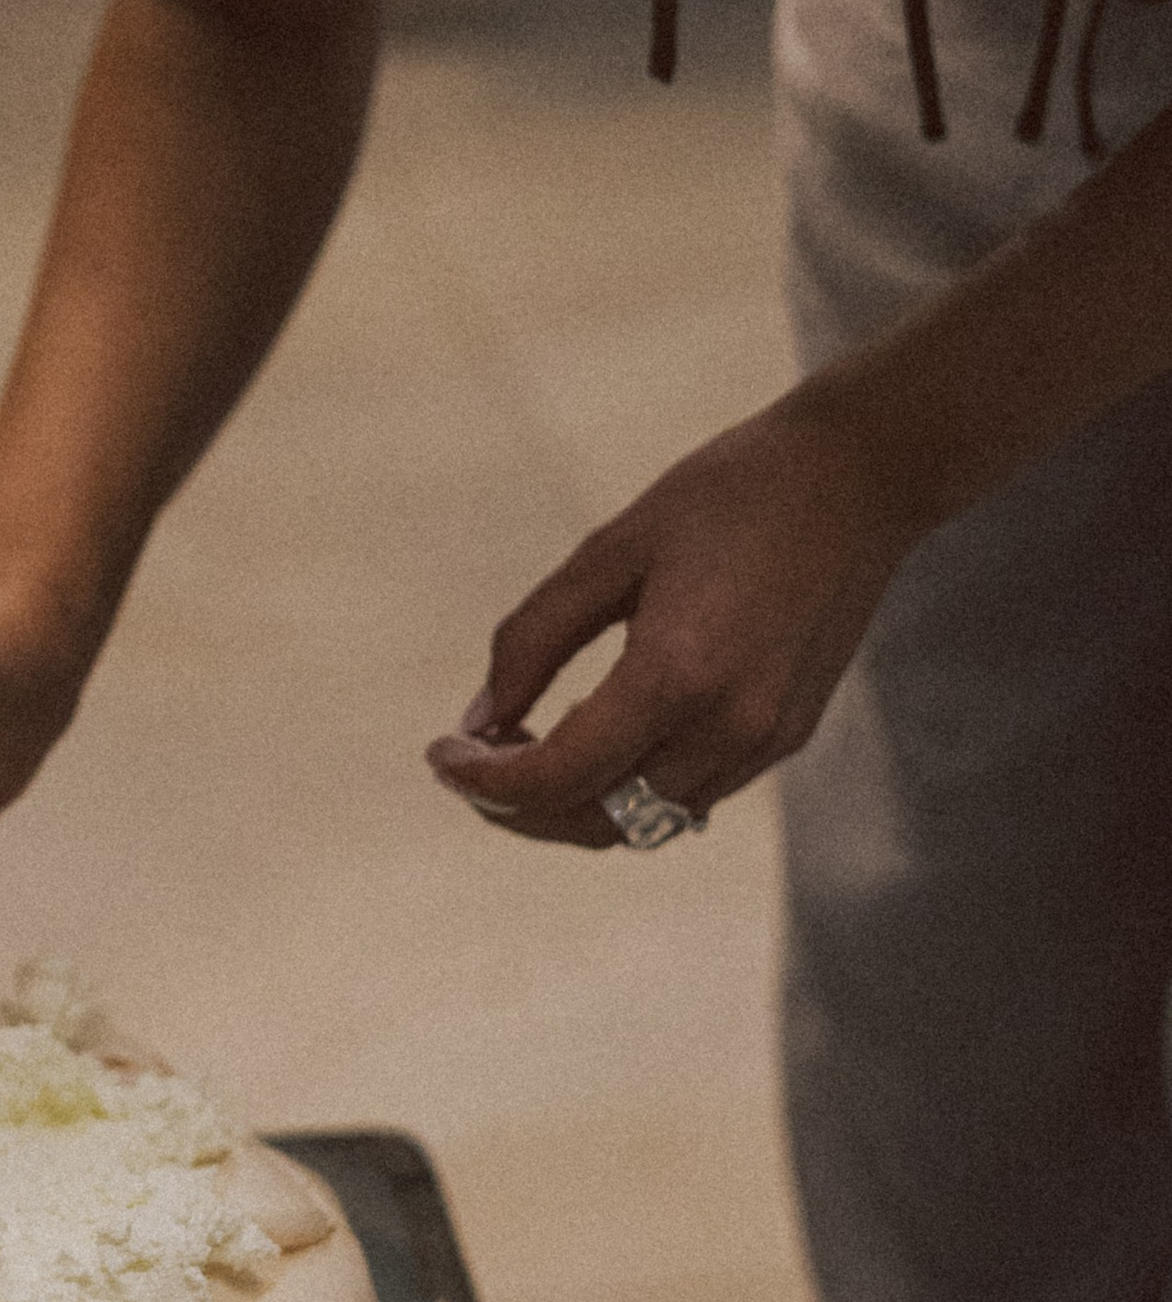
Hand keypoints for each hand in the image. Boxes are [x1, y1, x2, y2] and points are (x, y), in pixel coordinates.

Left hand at [423, 382, 922, 846]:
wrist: (861, 477)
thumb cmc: (729, 493)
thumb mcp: (610, 550)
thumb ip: (533, 638)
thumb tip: (481, 719)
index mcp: (676, 674)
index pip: (557, 778)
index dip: (484, 782)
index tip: (440, 755)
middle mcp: (727, 726)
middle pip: (595, 822)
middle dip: (518, 809)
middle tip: (470, 765)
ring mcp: (765, 739)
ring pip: (643, 824)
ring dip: (573, 805)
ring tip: (523, 753)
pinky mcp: (787, 735)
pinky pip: (688, 798)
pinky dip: (628, 789)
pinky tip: (595, 740)